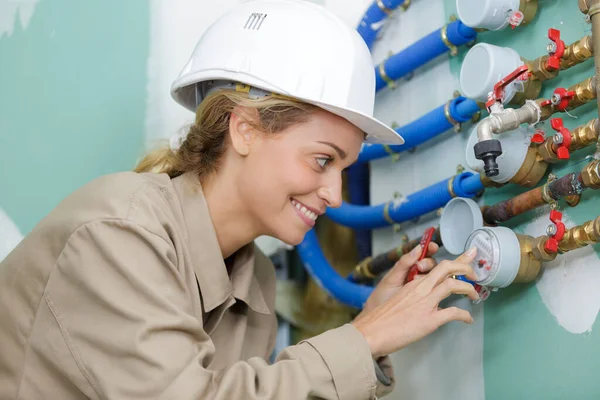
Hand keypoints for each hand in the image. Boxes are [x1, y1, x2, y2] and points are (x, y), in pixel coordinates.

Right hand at [351, 248, 478, 358]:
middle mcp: (420, 289)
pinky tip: (468, 319)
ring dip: (468, 289)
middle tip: (475, 274)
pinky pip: (453, 313)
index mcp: (413, 284)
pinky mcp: (429, 319)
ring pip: (453, 285)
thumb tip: (423, 299)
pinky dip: (464, 315)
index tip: (467, 258)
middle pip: (447, 268)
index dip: (455, 261)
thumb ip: (413, 296)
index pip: (437, 266)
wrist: (372, 331)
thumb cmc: (381, 319)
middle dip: (465, 267)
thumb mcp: (398, 299)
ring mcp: (425, 303)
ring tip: (474, 295)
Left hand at [360, 241, 438, 314]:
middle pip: (432, 265)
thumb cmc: (383, 296)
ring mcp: (423, 288)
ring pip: (436, 277)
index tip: (432, 246)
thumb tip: (417, 248)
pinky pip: (436, 291)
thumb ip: (404, 264)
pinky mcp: (427, 299)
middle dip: (428, 263)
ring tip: (416, 280)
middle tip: (420, 267)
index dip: (429, 249)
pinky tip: (428, 291)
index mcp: (409, 268)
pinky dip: (436, 289)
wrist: (379, 318)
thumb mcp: (391, 278)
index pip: (423, 255)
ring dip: (431, 276)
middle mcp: (418, 276)